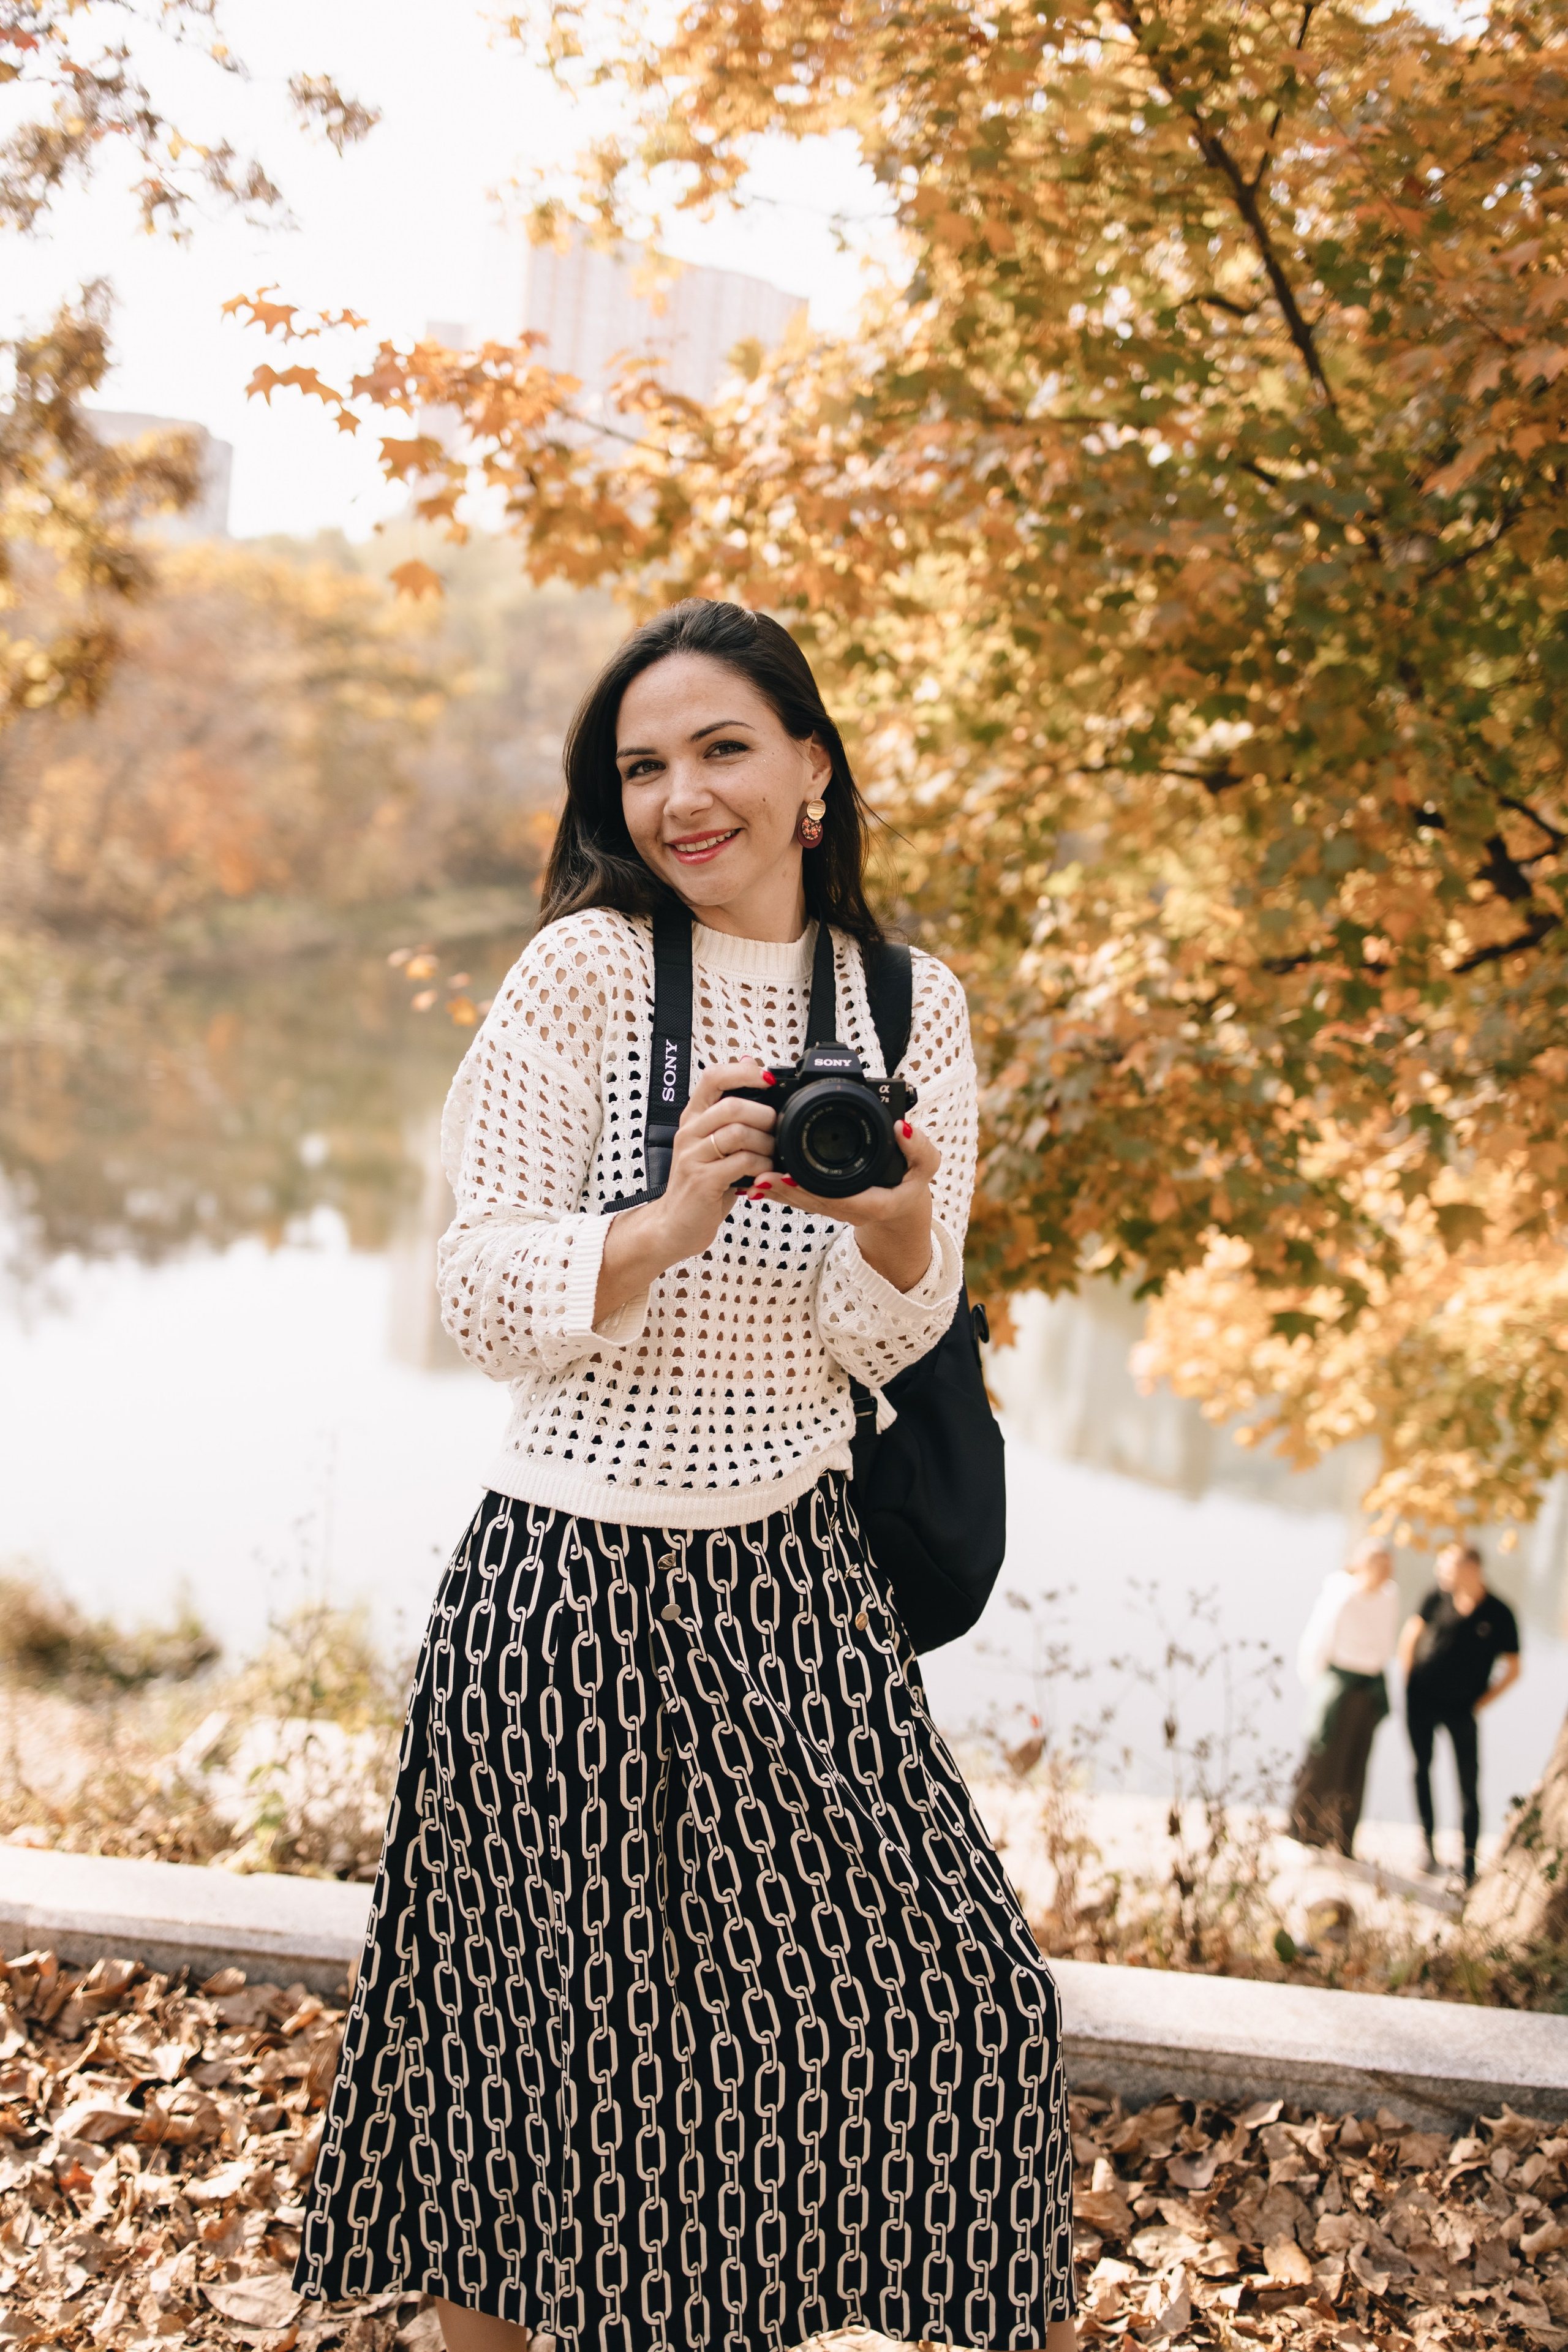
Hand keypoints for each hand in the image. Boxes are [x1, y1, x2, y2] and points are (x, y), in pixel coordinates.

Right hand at [655, 1061, 778, 1260]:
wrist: (674, 1225)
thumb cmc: (700, 1184)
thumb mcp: (714, 1142)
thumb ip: (730, 1107)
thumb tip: (749, 1062)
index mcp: (693, 1118)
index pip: (713, 1077)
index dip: (744, 1073)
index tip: (768, 1081)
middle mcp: (689, 1133)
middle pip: (732, 1105)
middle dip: (764, 1116)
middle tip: (777, 1130)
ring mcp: (693, 1157)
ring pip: (739, 1133)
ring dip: (766, 1145)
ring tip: (771, 1157)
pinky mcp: (703, 1181)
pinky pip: (742, 1163)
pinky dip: (762, 1167)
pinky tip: (763, 1175)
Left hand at [745, 1117, 938, 1293]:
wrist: (905, 1206)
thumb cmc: (913, 1183)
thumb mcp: (926, 1165)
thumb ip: (918, 1147)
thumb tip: (901, 1127)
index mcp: (873, 1203)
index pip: (839, 1198)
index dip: (811, 1190)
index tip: (787, 1176)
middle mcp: (850, 1210)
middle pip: (813, 1202)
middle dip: (785, 1190)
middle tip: (760, 1177)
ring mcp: (836, 1208)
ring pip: (803, 1202)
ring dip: (778, 1192)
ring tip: (754, 1179)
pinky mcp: (826, 1203)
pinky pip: (802, 1199)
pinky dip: (781, 1191)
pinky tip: (758, 1182)